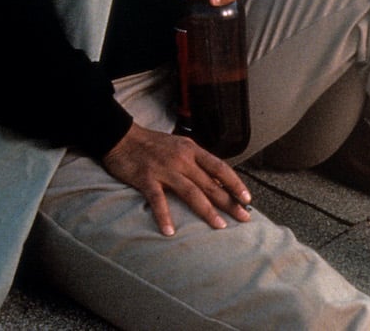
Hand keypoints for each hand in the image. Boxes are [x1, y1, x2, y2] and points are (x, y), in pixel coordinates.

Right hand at [102, 123, 251, 235]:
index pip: (220, 168)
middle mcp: (182, 159)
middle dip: (229, 202)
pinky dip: (164, 216)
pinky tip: (170, 231)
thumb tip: (216, 181)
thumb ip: (196, 162)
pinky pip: (158, 200)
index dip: (235, 183)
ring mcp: (165, 169)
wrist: (122, 137)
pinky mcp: (146, 179)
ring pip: (191, 192)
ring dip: (207, 211)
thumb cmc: (154, 144)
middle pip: (210, 183)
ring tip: (219, 226)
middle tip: (244, 217)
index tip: (247, 198)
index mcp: (193, 150)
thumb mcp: (180, 146)